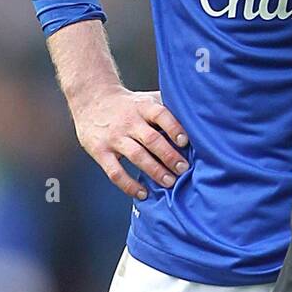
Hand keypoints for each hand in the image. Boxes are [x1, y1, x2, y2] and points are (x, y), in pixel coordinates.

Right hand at [71, 85, 189, 199]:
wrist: (92, 99)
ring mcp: (114, 137)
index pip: (160, 114)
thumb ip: (168, 106)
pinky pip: (115, 172)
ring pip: (136, 156)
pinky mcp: (100, 151)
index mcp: (143, 107)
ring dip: (155, 171)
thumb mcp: (147, 98)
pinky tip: (143, 193)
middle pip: (151, 139)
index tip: (186, 142)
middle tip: (183, 169)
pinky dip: (129, 185)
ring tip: (169, 182)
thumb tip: (199, 117)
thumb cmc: (129, 104)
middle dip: (169, 156)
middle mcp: (129, 121)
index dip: (174, 127)